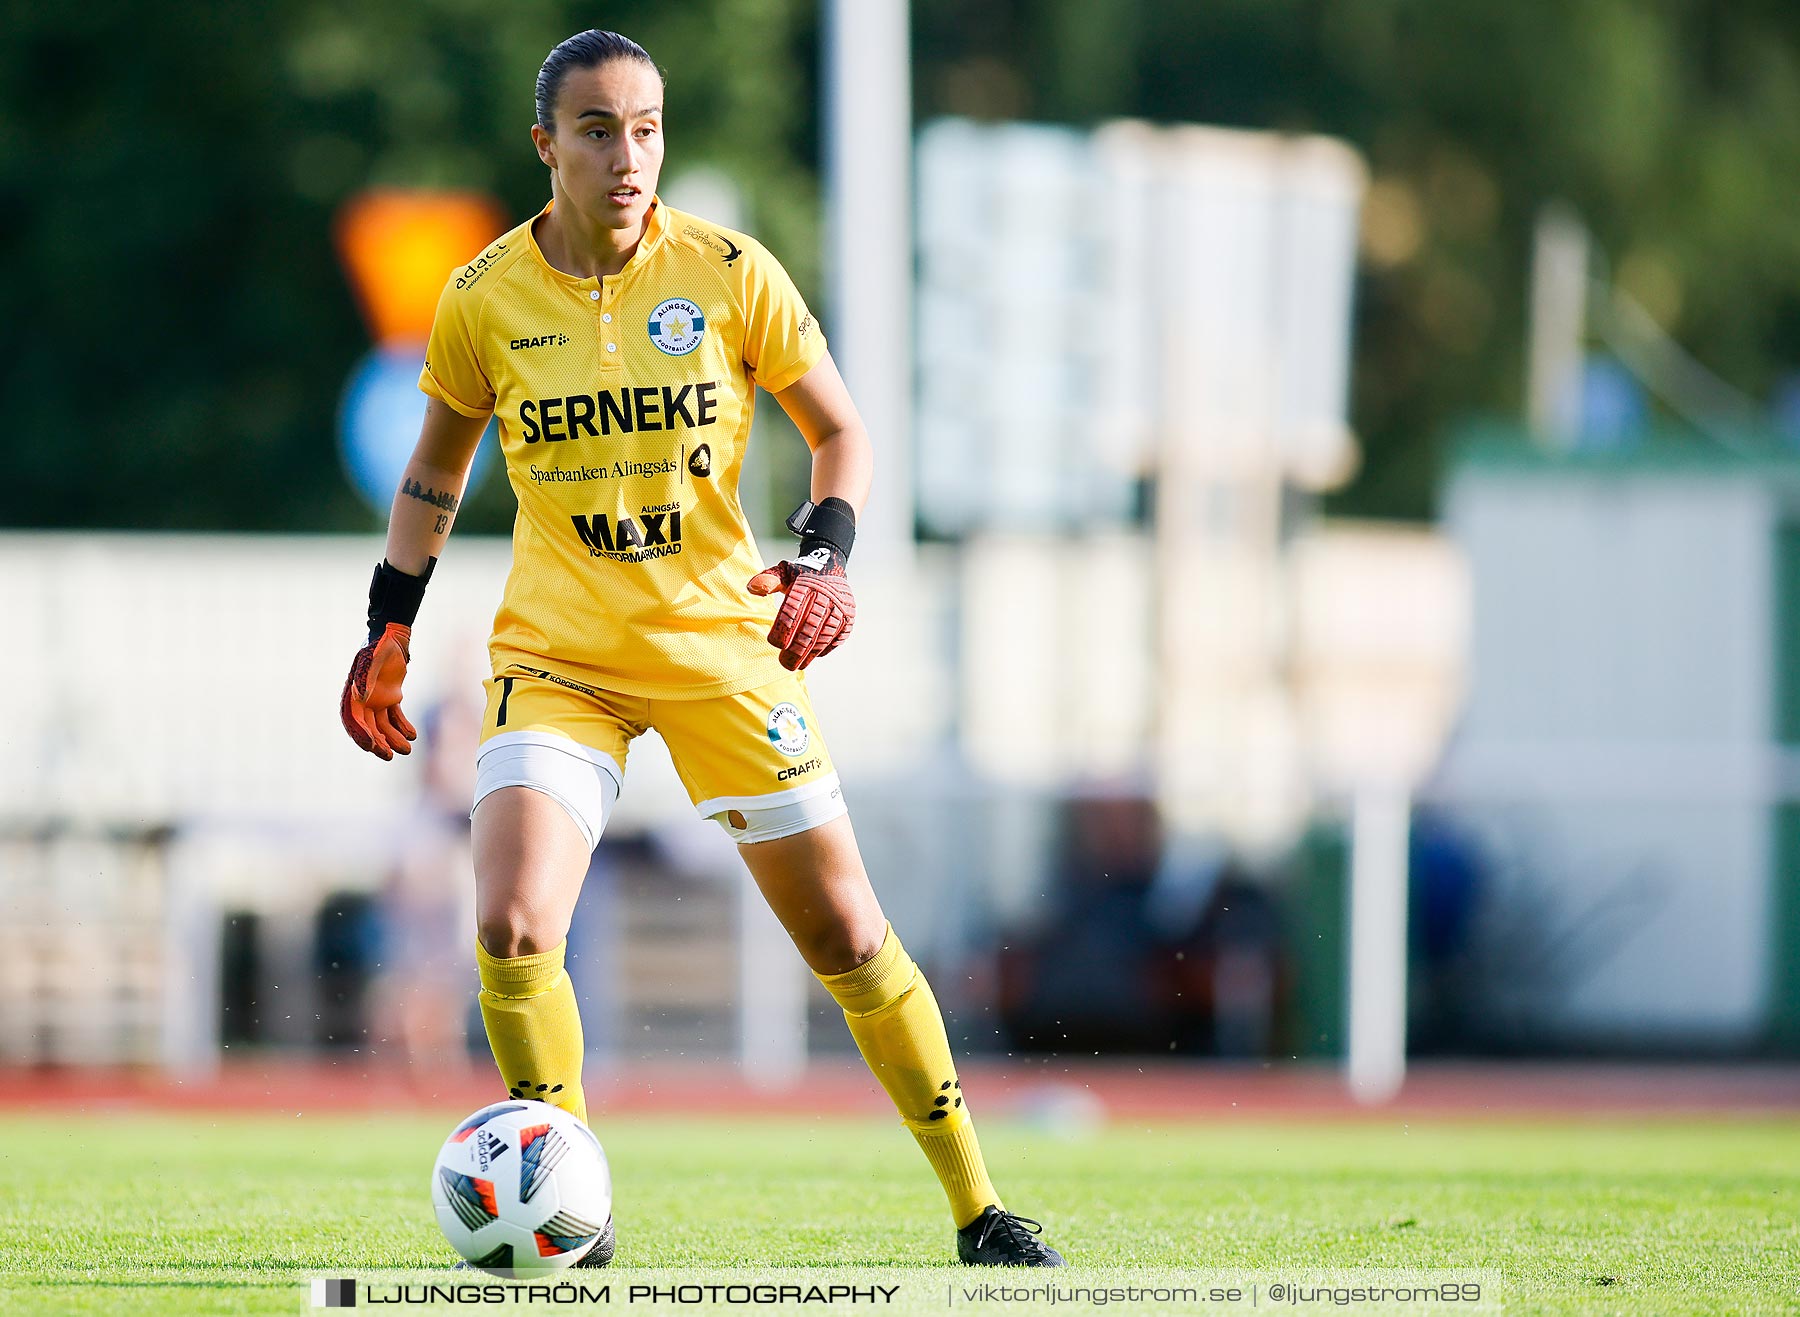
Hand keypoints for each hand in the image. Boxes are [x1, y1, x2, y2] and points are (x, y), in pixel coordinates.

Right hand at [340, 622, 416, 759]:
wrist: (392, 638)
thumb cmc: (378, 647)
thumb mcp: (372, 659)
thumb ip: (365, 677)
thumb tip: (360, 697)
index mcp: (353, 695)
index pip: (353, 720)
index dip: (362, 734)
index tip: (373, 746)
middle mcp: (363, 701)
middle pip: (368, 728)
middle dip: (377, 743)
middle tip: (389, 756)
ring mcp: (376, 701)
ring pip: (383, 726)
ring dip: (393, 739)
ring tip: (406, 749)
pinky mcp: (390, 698)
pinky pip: (395, 717)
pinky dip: (403, 727)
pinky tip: (413, 735)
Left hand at [747, 546, 856, 669]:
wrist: (830, 564)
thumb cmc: (801, 574)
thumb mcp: (783, 571)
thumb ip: (768, 580)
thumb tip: (753, 588)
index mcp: (805, 584)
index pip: (792, 611)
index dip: (783, 629)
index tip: (774, 643)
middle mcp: (825, 595)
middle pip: (809, 628)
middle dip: (797, 649)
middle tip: (785, 663)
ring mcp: (840, 606)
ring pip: (824, 635)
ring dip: (811, 653)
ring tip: (799, 665)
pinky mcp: (849, 615)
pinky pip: (838, 636)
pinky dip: (826, 648)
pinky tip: (815, 656)